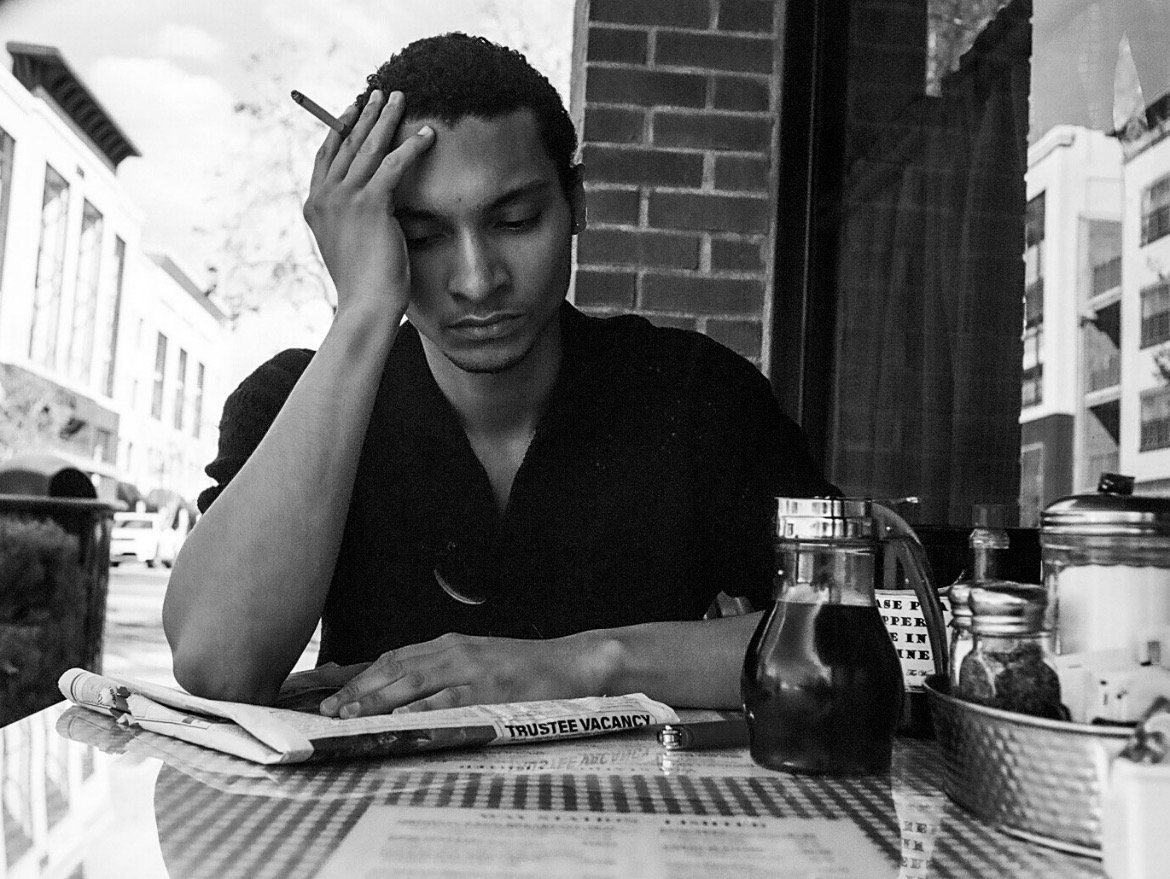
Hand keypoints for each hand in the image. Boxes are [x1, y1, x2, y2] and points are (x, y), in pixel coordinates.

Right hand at [302, 89, 434, 318]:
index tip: (354, 110)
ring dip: (386, 119)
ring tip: (401, 99)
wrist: (365, 305)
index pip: (327, 156)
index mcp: (315, 207)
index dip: (341, 129)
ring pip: (368, 147)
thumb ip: (351, 221)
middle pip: (345, 143)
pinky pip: (392, 165)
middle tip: (380, 93)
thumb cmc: (363, 285)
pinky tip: (427, 135)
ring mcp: (344, 200)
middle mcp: (324, 198)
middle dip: (365, 114)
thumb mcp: (349, 246)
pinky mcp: (370, 205)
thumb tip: (368, 211)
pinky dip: (411, 147)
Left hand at [317, 632, 611, 716]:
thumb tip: (398, 693)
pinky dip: (423, 708)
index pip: (392, 657)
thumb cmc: (520, 669)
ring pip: (414, 681)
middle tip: (328, 709)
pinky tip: (401, 719)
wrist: (568, 663)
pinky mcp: (490, 689)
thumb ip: (440, 672)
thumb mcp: (475, 662)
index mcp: (448, 644)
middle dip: (358, 688)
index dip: (358, 674)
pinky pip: (450, 699)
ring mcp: (472, 669)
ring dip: (378, 698)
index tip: (328, 691)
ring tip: (350, 714)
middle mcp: (454, 651)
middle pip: (395, 668)